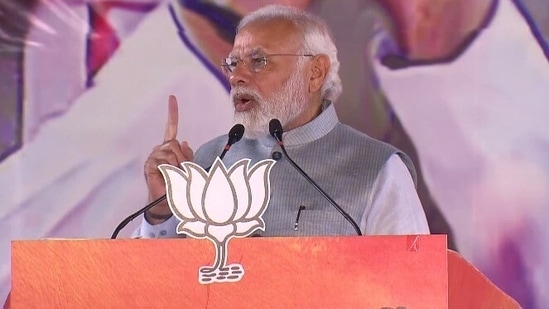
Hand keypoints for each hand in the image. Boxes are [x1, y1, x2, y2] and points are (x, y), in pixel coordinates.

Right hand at [144, 95, 193, 223]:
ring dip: (178, 164)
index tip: (172, 98)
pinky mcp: (149, 165)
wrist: (167, 201)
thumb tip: (185, 142)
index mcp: (169, 148)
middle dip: (183, 157)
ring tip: (175, 175)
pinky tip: (167, 176)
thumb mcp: (189, 168)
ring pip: (171, 151)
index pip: (171, 127)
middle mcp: (159, 150)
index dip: (172, 113)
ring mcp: (153, 157)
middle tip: (183, 170)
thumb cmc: (178, 185)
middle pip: (174, 143)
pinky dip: (170, 169)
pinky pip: (164, 160)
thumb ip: (188, 155)